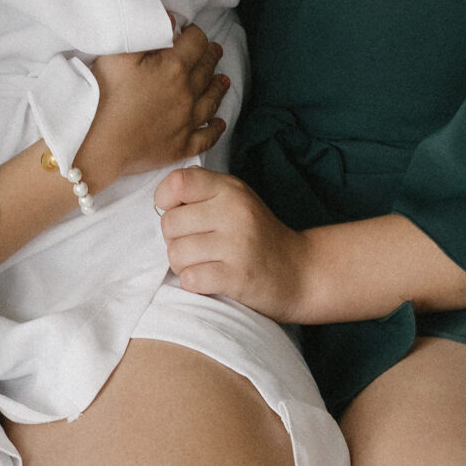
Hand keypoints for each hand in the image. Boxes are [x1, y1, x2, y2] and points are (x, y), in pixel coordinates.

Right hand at [78, 26, 228, 191]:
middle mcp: (187, 94)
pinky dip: (216, 128)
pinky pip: (207, 136)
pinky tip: (219, 122)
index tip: (190, 32)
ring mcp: (187, 122)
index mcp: (173, 68)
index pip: (196, 42)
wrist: (97, 144)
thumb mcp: (118, 54)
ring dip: (218, 87)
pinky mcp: (181, 147)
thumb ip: (145, 32)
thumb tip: (170, 20)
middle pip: (207, 69)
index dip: (195, 33)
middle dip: (211, 57)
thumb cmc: (102, 95)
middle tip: (215, 50)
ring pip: (211, 101)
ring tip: (223, 80)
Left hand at [153, 168, 308, 317]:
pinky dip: (194, 283)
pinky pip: (190, 279)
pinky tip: (211, 279)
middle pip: (169, 224)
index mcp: (231, 189)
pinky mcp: (238, 277)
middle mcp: (234, 212)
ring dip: (183, 265)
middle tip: (196, 246)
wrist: (301, 272)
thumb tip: (163, 195)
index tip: (177, 212)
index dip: (165, 199)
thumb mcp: (237, 199)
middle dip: (174, 240)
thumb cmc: (258, 235)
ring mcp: (237, 245)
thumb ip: (203, 189)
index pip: (178, 182)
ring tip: (203, 263)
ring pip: (176, 254)